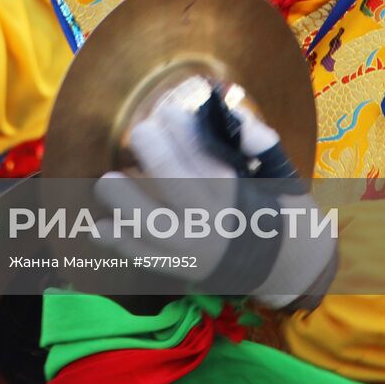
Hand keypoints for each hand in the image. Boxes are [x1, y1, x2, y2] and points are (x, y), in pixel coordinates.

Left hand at [92, 77, 334, 307]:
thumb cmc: (280, 213)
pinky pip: (144, 256)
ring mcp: (192, 247)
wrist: (286, 271)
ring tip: (107, 180)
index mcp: (234, 191)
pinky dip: (119, 243)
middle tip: (140, 131)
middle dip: (153, 151)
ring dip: (125, 201)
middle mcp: (211, 218)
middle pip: (174, 181)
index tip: (167, 112)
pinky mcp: (180, 268)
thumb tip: (236, 116)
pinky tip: (98, 227)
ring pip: (152, 224)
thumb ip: (260, 144)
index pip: (203, 152)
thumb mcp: (282, 176)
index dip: (181, 127)